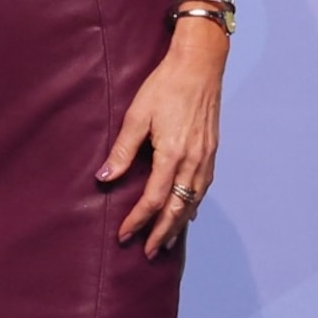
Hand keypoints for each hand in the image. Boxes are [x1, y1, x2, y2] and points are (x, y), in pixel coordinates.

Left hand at [96, 24, 225, 257]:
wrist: (200, 64)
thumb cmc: (165, 85)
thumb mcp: (137, 114)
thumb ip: (122, 149)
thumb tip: (105, 177)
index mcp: (172, 154)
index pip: (153, 199)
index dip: (138, 221)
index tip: (124, 235)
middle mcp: (193, 160)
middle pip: (177, 208)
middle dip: (161, 233)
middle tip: (147, 253)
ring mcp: (206, 157)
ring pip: (193, 201)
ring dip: (178, 223)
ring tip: (166, 241)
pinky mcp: (211, 150)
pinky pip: (203, 187)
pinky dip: (193, 205)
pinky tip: (188, 212)